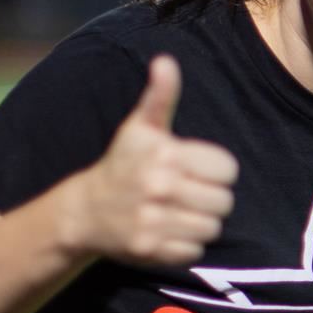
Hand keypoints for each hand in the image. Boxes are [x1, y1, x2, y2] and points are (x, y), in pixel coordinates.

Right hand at [68, 55, 238, 266]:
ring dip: (200, 223)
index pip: (227, 170)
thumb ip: (160, 97)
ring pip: (212, 228)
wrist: (84, 211)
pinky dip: (186, 245)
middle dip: (211, 199)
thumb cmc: (123, 164)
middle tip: (188, 194)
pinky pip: (195, 251)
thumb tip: (165, 61)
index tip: (197, 171)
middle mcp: (158, 187)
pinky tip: (167, 231)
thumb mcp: (140, 128)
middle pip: (224, 202)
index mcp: (164, 155)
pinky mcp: (150, 249)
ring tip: (179, 212)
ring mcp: (153, 220)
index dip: (217, 172)